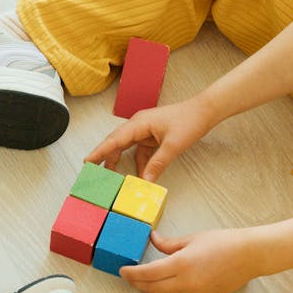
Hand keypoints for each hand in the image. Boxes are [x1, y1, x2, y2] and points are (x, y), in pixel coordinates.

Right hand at [86, 98, 215, 180]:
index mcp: (139, 123)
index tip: (87, 161)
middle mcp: (138, 125)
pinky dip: (138, 163)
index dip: (100, 151)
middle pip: (116, 143)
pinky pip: (140, 151)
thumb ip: (158, 164)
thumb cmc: (189, 121)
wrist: (204, 111)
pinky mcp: (152, 136)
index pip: (115, 139)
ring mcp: (145, 130)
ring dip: (120, 161)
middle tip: (91, 171)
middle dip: (104, 157)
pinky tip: (139, 176)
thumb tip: (146, 180)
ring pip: (127, 147)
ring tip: (110, 176)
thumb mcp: (173, 146)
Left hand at [121, 229, 259, 292]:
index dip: (132, 274)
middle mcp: (185, 282)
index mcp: (181, 265)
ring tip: (142, 281)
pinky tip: (163, 284)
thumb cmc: (224, 242)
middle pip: (152, 289)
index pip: (147, 274)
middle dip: (137, 283)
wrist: (251, 256)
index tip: (122, 270)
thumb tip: (153, 240)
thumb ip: (169, 243)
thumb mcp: (192, 238)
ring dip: (150, 290)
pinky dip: (165, 292)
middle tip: (128, 276)